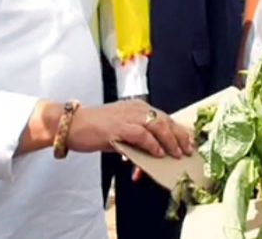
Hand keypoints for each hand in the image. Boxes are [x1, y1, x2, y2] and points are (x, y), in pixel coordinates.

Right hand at [67, 100, 193, 158]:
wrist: (72, 125)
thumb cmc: (95, 129)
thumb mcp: (121, 132)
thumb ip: (137, 141)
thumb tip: (152, 154)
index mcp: (138, 107)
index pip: (164, 117)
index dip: (178, 130)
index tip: (189, 142)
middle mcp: (136, 108)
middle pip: (165, 120)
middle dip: (179, 136)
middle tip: (187, 150)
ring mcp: (128, 116)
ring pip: (157, 125)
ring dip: (169, 141)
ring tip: (176, 153)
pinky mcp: (119, 127)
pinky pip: (141, 134)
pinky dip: (152, 144)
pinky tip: (157, 153)